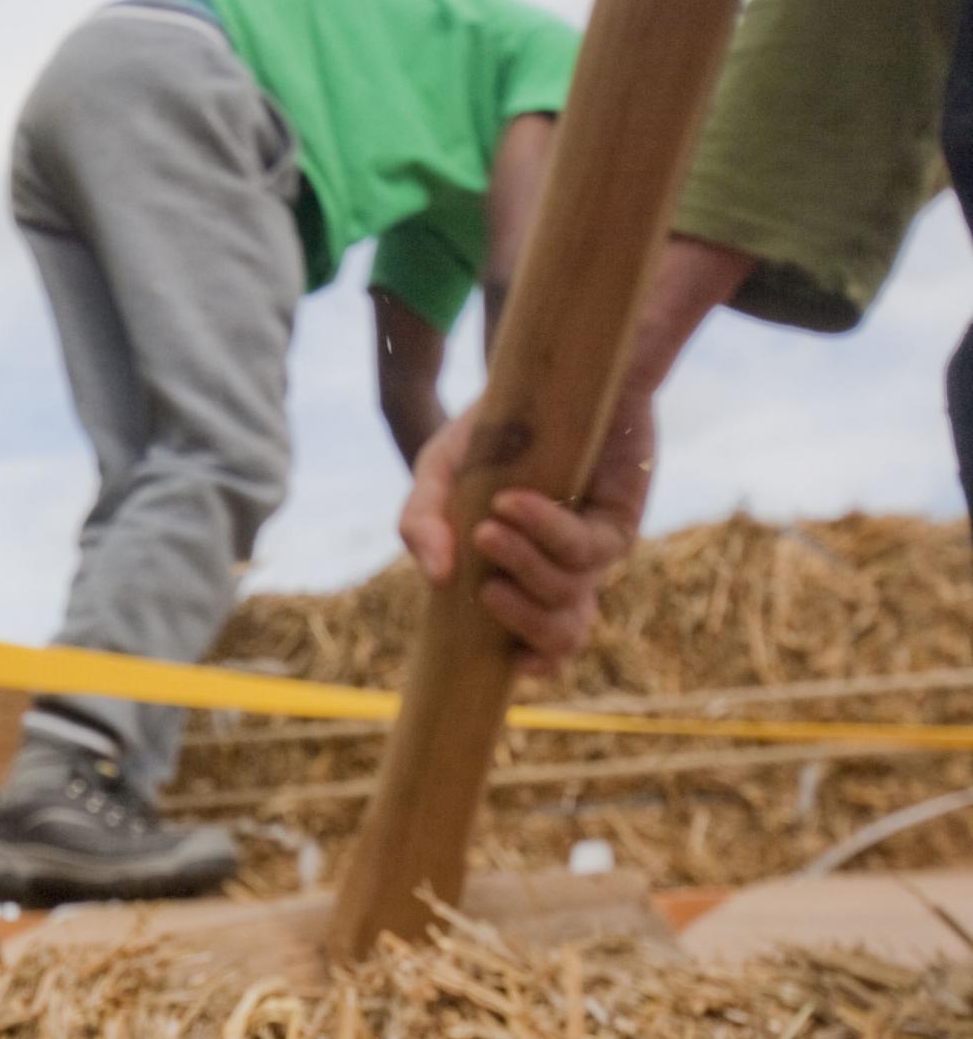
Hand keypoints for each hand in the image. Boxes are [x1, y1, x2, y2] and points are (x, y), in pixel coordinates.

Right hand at [399, 385, 653, 676]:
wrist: (556, 373)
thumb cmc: (496, 429)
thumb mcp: (439, 472)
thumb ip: (420, 522)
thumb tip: (437, 577)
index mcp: (523, 575)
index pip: (543, 646)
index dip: (534, 664)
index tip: (506, 662)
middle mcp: (564, 570)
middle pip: (560, 638)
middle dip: (519, 621)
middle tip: (484, 588)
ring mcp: (594, 548)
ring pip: (569, 596)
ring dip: (524, 570)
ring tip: (488, 530)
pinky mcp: (619, 519)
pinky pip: (584, 548)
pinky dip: (543, 530)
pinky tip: (512, 502)